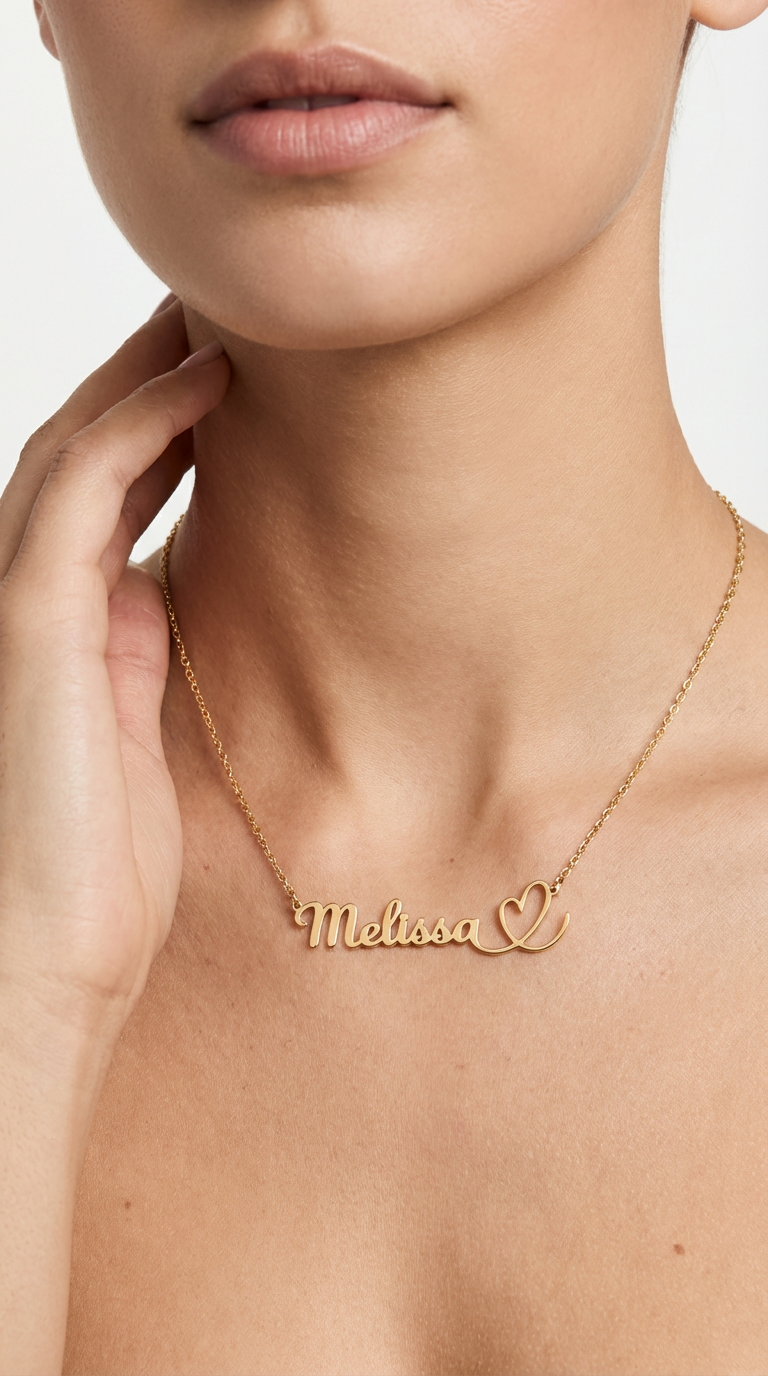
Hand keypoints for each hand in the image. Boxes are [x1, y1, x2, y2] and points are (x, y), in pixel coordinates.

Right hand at [0, 303, 229, 1032]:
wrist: (45, 972)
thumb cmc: (96, 879)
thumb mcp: (139, 742)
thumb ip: (140, 655)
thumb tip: (163, 582)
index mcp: (66, 630)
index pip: (103, 493)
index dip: (155, 420)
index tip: (223, 367)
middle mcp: (33, 603)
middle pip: (82, 451)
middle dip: (143, 374)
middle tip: (217, 308)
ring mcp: (22, 609)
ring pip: (72, 450)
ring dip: (140, 373)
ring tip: (212, 313)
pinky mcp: (31, 626)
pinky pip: (83, 495)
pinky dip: (138, 427)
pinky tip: (201, 384)